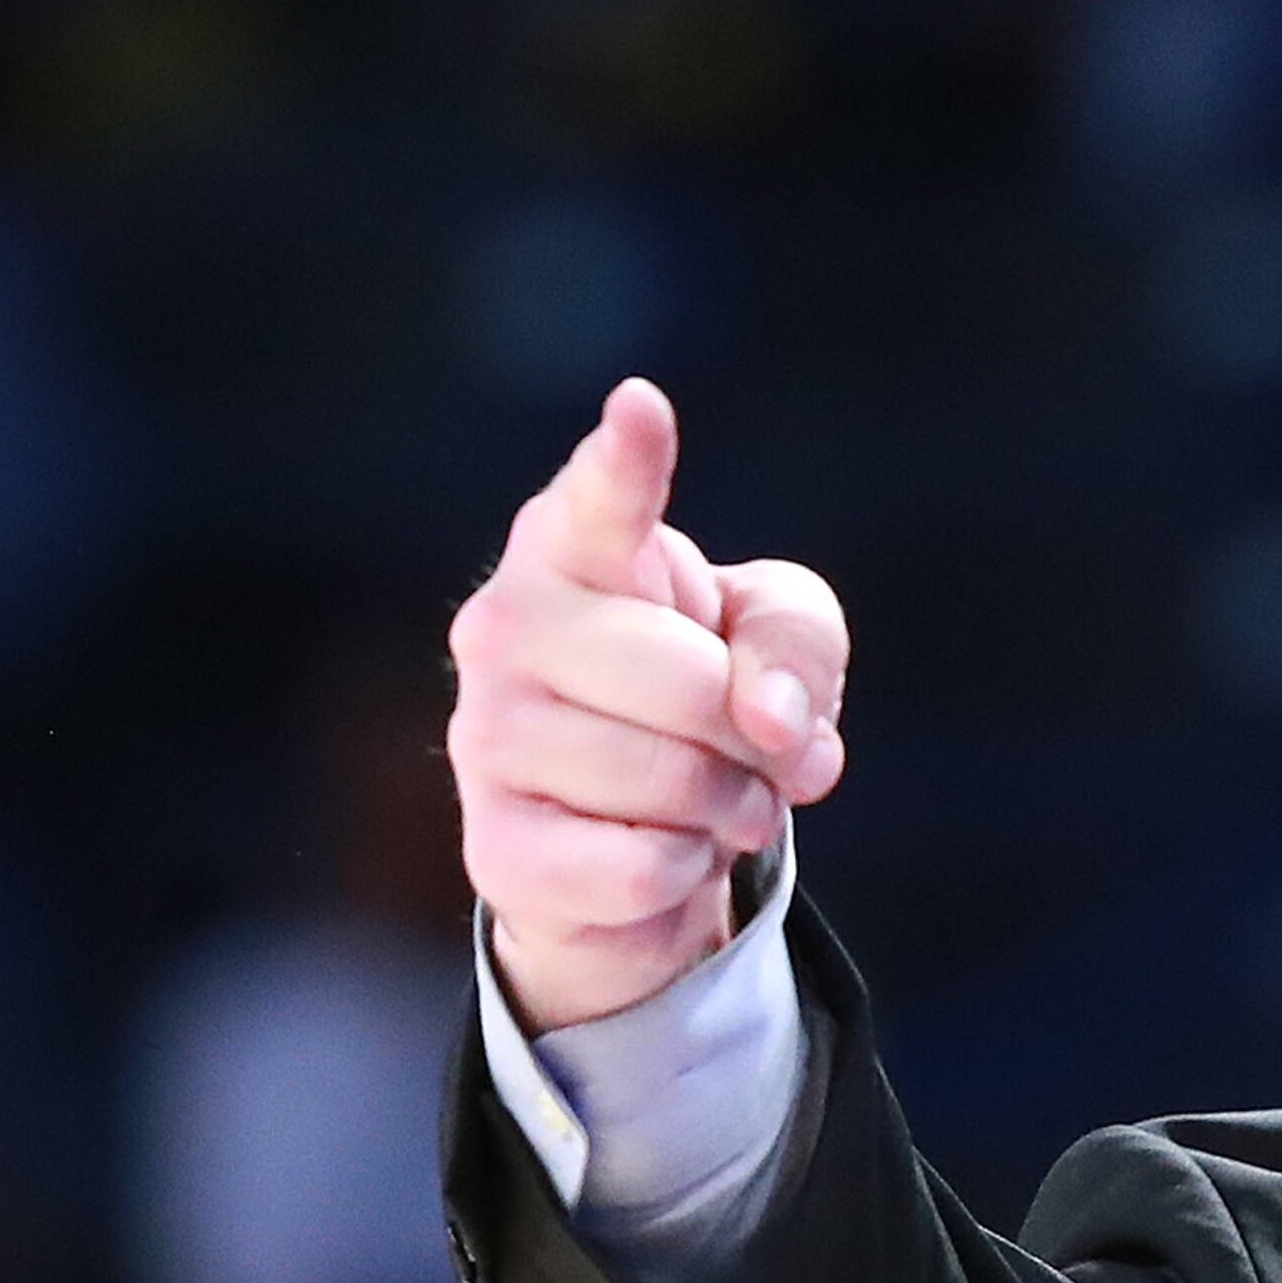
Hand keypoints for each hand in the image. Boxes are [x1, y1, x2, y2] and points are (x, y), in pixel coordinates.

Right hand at [448, 378, 849, 1031]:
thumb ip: (797, 648)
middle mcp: (502, 627)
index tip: (644, 409)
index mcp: (573, 550)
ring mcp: (484, 738)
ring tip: (707, 802)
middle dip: (754, 737)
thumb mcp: (781, 650)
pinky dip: (685, 873)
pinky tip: (659, 855)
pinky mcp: (494, 850)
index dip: (627, 465)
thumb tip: (772, 724)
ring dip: (729, 809)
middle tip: (747, 749)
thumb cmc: (704, 708)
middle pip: (688, 683)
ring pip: (670, 781)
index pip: (600, 503)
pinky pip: (643, 868)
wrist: (639, 847)